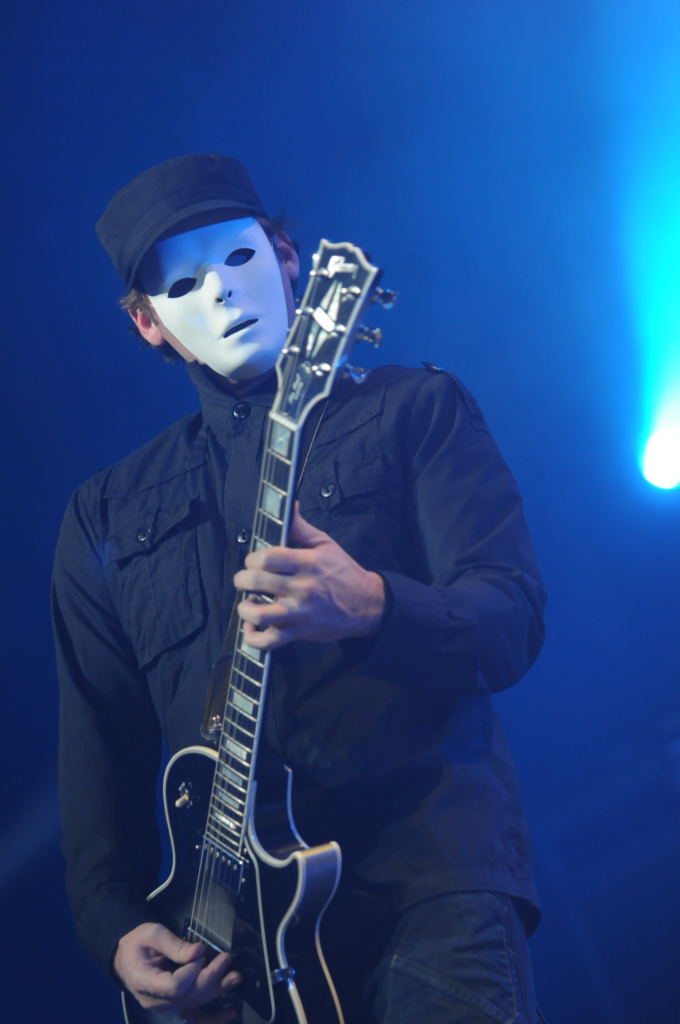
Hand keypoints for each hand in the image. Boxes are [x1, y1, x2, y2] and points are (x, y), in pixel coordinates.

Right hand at [114, 922, 240, 1019]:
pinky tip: (230, 1013)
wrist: (126, 958)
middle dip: (211, 977)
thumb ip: (174, 943)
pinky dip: (213, 1017)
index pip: (173, 986)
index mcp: (144, 981)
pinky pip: (194, 1017)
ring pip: (194, 1005)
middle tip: (226, 959)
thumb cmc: (137, 944)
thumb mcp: (152, 934)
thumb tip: (198, 951)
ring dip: (217, 991)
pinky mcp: (174, 1006)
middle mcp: (155, 1001)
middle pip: (187, 996)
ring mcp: (165, 1006)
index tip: (200, 954)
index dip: (191, 972)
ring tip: (234, 977)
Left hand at [234, 503, 384, 650]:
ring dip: (245, 609)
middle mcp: (303, 588)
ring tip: (248, 603)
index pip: (269, 558)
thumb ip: (302, 527)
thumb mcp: (326, 544)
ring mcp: (300, 612)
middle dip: (243, 579)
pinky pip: (270, 641)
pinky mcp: (300, 632)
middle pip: (259, 582)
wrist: (367, 605)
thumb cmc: (344, 573)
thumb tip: (290, 506)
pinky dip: (254, 638)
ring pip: (260, 615)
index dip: (253, 558)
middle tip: (245, 579)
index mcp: (308, 563)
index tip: (253, 561)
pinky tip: (251, 628)